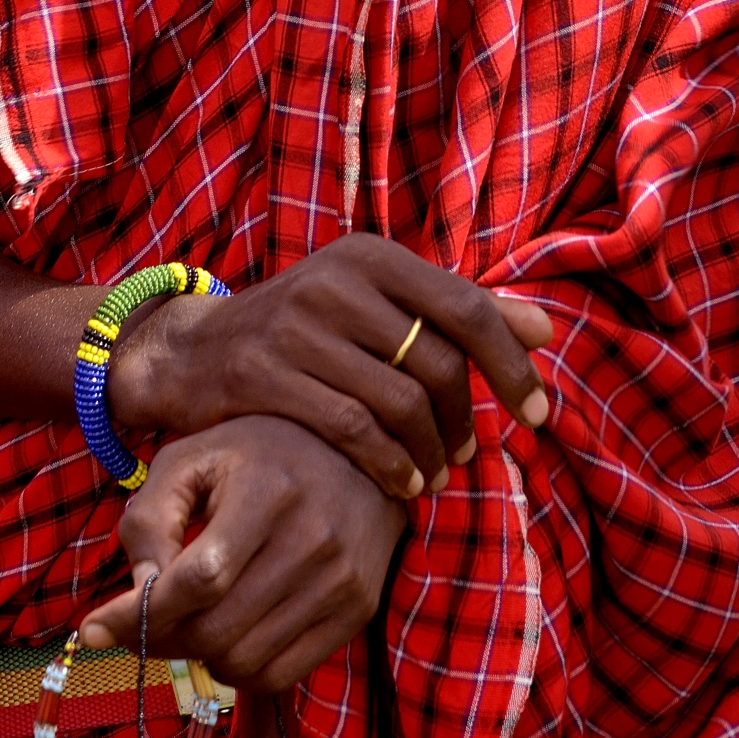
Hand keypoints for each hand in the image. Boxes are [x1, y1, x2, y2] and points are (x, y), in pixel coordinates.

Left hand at [79, 416, 405, 692]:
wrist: (360, 450)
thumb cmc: (260, 449)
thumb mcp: (194, 456)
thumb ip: (152, 515)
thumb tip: (136, 590)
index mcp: (269, 490)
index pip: (198, 580)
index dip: (139, 612)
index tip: (94, 628)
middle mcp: (314, 539)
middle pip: (216, 629)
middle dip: (161, 636)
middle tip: (138, 622)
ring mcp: (341, 579)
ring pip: (243, 661)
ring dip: (198, 655)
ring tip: (184, 621)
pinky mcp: (356, 608)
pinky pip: (281, 674)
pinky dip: (239, 668)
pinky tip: (226, 632)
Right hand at [107, 234, 550, 501]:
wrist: (194, 351)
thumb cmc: (305, 330)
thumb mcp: (373, 301)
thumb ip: (452, 311)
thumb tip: (544, 328)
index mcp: (371, 254)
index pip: (467, 306)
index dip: (512, 365)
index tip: (537, 414)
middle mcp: (337, 279)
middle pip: (438, 361)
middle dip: (466, 420)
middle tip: (470, 454)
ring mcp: (299, 325)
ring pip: (400, 402)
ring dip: (430, 453)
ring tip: (434, 476)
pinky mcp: (267, 373)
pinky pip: (353, 430)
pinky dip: (390, 466)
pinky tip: (402, 483)